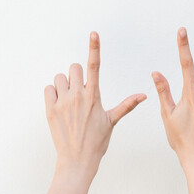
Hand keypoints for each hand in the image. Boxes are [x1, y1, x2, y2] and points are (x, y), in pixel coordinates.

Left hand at [44, 32, 146, 193]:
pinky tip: (60, 104)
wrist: (77, 160)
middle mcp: (77, 96)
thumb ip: (128, 104)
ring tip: (70, 99)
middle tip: (81, 90)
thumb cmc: (97, 141)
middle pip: (74, 67)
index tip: (94, 33)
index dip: (95, 47)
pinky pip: (48, 88)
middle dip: (78, 75)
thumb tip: (144, 95)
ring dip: (65, 84)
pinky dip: (53, 92)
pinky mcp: (50, 109)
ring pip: (60, 77)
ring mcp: (62, 102)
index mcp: (94, 96)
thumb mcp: (112, 120)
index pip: (95, 66)